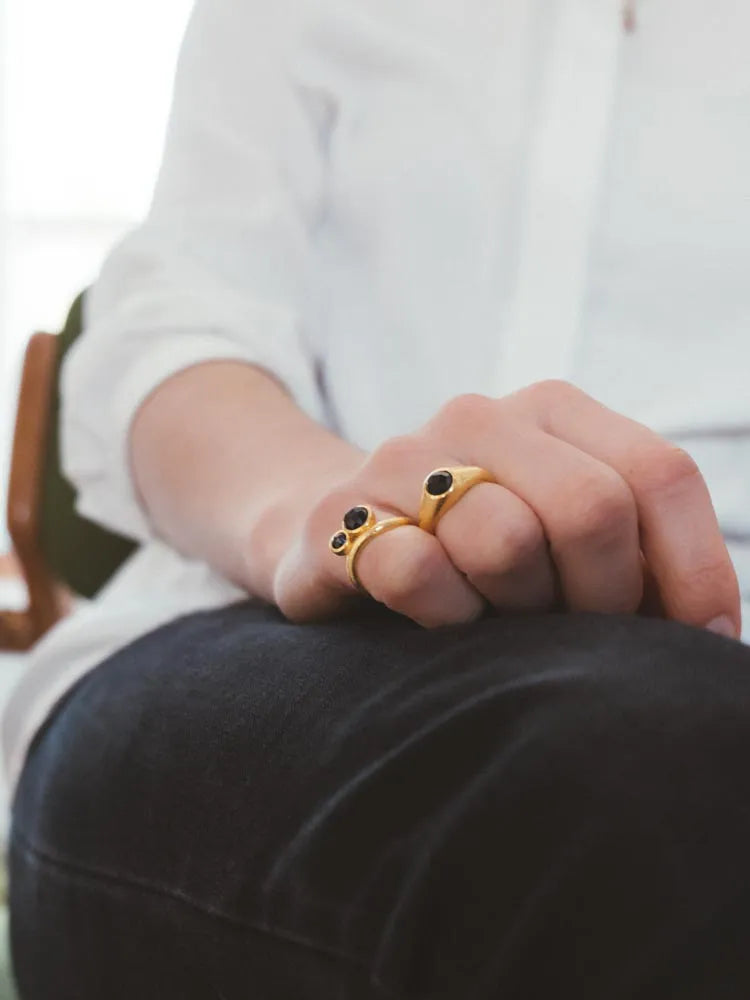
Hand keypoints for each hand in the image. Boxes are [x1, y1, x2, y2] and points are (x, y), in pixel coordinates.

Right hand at [272, 380, 740, 635]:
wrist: (336, 530)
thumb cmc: (475, 547)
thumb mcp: (565, 531)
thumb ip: (638, 556)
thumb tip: (718, 636)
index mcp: (553, 408)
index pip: (658, 475)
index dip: (694, 571)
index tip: (697, 642)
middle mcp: (480, 417)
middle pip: (591, 509)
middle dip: (602, 599)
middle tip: (576, 634)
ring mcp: (404, 459)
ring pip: (505, 541)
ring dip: (516, 611)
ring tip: (497, 617)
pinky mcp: (339, 515)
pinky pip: (416, 571)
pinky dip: (443, 616)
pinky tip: (437, 618)